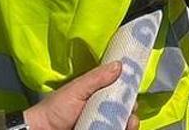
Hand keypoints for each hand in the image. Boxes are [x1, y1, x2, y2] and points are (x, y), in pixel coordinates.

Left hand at [21, 61, 137, 129]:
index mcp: (97, 97)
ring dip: (129, 124)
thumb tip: (119, 64)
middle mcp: (101, 112)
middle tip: (131, 114)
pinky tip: (123, 129)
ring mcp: (100, 125)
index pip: (119, 94)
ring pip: (122, 124)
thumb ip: (96, 78)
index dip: (129, 95)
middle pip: (125, 112)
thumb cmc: (55, 109)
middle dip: (131, 113)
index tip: (134, 96)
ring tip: (128, 124)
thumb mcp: (76, 89)